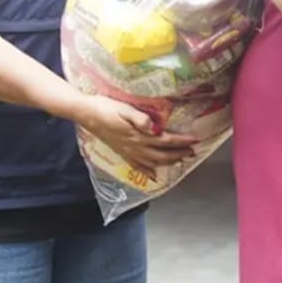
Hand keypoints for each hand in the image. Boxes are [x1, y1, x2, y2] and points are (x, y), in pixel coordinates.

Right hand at [76, 95, 198, 178]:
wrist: (86, 114)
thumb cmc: (105, 107)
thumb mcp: (123, 108)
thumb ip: (139, 118)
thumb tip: (154, 126)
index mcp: (138, 136)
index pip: (165, 140)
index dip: (181, 141)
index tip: (195, 140)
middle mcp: (135, 147)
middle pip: (162, 155)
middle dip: (179, 154)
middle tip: (192, 151)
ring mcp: (128, 152)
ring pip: (153, 162)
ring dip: (168, 162)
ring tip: (180, 160)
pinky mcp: (121, 152)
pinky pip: (137, 166)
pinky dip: (147, 172)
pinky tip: (154, 175)